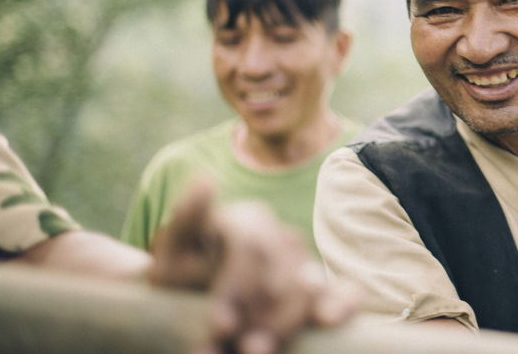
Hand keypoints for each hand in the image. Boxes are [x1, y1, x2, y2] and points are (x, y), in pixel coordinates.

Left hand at [146, 180, 360, 352]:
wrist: (191, 301)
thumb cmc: (180, 273)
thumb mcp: (171, 248)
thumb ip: (188, 217)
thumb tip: (207, 180)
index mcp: (249, 220)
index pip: (252, 247)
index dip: (239, 286)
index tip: (220, 324)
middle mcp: (282, 237)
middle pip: (282, 272)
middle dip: (260, 315)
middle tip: (237, 347)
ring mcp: (305, 264)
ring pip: (309, 288)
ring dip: (287, 324)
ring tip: (256, 353)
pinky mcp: (321, 292)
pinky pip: (346, 292)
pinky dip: (342, 305)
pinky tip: (328, 321)